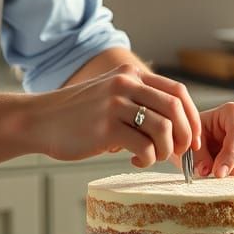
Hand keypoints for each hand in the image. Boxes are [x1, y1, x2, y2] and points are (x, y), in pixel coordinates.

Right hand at [40, 63, 201, 167]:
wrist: (39, 120)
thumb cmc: (76, 114)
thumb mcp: (108, 94)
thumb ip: (137, 99)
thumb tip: (175, 125)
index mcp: (129, 74)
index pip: (177, 91)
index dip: (192, 117)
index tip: (193, 138)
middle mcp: (125, 84)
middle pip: (176, 109)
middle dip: (185, 136)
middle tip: (179, 153)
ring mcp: (115, 105)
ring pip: (164, 129)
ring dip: (167, 150)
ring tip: (154, 156)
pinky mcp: (106, 128)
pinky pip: (145, 146)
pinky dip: (148, 158)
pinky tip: (136, 159)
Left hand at [193, 102, 233, 176]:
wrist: (198, 140)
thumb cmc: (195, 135)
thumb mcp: (191, 139)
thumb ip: (198, 154)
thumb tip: (206, 170)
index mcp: (233, 112)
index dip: (230, 156)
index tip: (218, 172)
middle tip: (217, 179)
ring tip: (221, 180)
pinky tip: (231, 182)